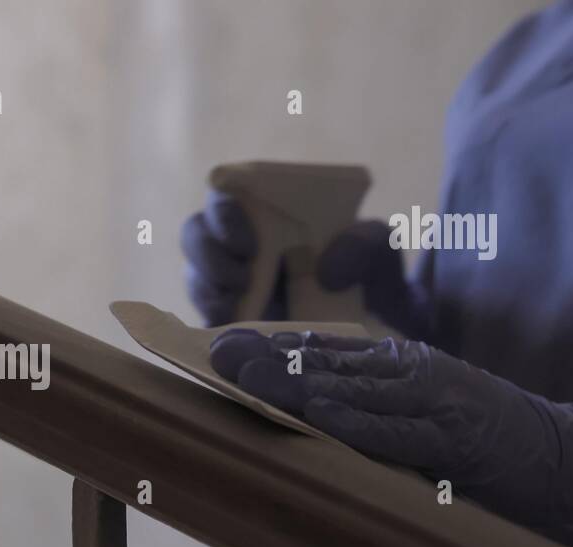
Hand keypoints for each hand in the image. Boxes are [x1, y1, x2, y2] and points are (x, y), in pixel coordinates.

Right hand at [181, 191, 425, 334]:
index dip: (224, 210)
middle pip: (196, 233)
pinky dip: (211, 319)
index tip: (247, 239)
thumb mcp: (379, 251)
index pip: (225, 192)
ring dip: (208, 288)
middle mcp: (238, 242)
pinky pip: (201, 315)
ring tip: (237, 305)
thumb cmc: (367, 277)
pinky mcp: (225, 322)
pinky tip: (232, 325)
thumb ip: (366, 243)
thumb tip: (326, 272)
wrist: (376, 328)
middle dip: (210, 254)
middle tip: (243, 276)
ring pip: (193, 276)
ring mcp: (226, 283)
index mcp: (267, 211)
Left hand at [208, 329, 572, 524]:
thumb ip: (366, 391)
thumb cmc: (479, 432)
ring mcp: (432, 404)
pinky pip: (396, 433)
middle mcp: (409, 373)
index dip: (270, 347)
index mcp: (397, 363)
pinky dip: (357, 425)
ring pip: (353, 392)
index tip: (221, 344)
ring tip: (248, 377)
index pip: (322, 350)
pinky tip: (320, 416)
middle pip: (327, 365)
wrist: (562, 452)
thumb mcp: (417, 402)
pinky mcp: (452, 441)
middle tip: (217, 355)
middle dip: (268, 361)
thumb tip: (303, 381)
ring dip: (297, 385)